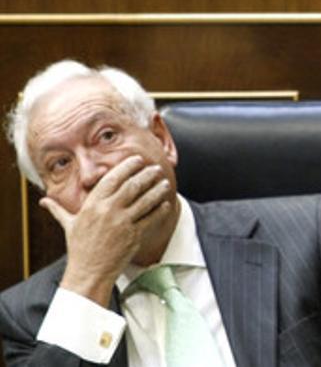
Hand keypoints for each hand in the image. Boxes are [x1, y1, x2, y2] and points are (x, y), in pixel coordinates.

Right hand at [44, 155, 174, 305]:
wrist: (89, 272)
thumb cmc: (79, 248)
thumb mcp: (68, 226)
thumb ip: (58, 210)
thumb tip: (44, 201)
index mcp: (92, 205)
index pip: (113, 178)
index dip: (127, 166)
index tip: (137, 160)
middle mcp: (108, 211)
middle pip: (133, 185)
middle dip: (147, 174)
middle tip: (156, 168)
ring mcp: (122, 223)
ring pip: (146, 199)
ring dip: (157, 189)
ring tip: (164, 183)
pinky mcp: (134, 235)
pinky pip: (152, 217)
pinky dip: (160, 209)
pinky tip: (166, 203)